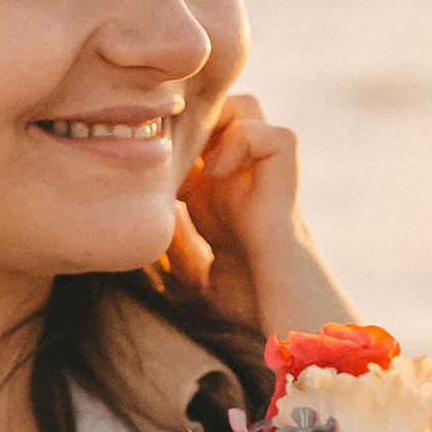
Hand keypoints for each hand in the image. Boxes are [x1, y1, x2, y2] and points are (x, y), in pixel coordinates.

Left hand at [168, 95, 352, 345]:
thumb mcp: (194, 271)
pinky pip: (272, 134)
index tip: (145, 165)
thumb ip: (177, 244)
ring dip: (216, 124)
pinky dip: (241, 143)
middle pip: (218, 107)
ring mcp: (267, 175)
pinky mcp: (288, 181)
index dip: (167, 137)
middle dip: (189, 122)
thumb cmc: (250, 309)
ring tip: (194, 164)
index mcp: (220, 192)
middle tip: (165, 154)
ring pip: (246, 107)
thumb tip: (141, 219)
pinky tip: (217, 176)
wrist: (291, 325)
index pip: (191, 134)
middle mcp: (244, 175)